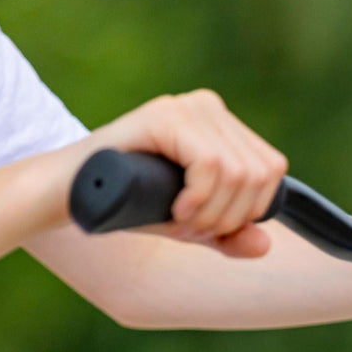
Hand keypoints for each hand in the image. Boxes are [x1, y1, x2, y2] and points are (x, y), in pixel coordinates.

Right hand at [60, 89, 287, 258]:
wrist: (78, 194)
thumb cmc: (134, 205)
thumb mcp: (193, 226)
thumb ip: (230, 235)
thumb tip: (265, 245)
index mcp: (224, 126)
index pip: (272, 169)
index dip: (251, 210)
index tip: (214, 225)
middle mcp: (210, 108)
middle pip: (259, 174)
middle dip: (231, 216)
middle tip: (193, 226)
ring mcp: (188, 107)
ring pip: (237, 173)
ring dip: (212, 212)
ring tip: (180, 218)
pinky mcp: (165, 115)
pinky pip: (210, 164)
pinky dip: (199, 198)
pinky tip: (176, 208)